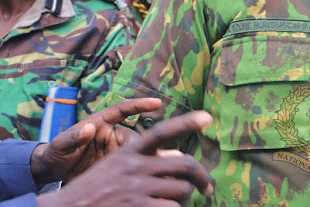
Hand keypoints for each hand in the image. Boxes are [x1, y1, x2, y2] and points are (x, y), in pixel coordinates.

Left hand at [32, 97, 162, 183]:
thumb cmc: (57, 152)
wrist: (55, 171)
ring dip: (147, 160)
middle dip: (149, 145)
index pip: (123, 110)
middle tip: (159, 154)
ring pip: (138, 153)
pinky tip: (146, 180)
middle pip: (136, 138)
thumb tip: (87, 130)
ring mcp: (116, 151)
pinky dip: (139, 172)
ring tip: (157, 169)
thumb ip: (72, 137)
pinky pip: (131, 167)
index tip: (157, 103)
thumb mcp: (60, 144)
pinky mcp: (117, 165)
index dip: (140, 105)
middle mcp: (113, 135)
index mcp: (101, 122)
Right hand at [36, 110, 213, 206]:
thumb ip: (146, 160)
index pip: (163, 131)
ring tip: (179, 204)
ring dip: (186, 200)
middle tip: (207, 188)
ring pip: (182, 190)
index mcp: (130, 151)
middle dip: (202, 177)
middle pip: (185, 165)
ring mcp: (136, 188)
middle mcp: (135, 166)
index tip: (207, 117)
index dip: (186, 122)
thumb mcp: (117, 166)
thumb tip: (179, 159)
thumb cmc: (96, 189)